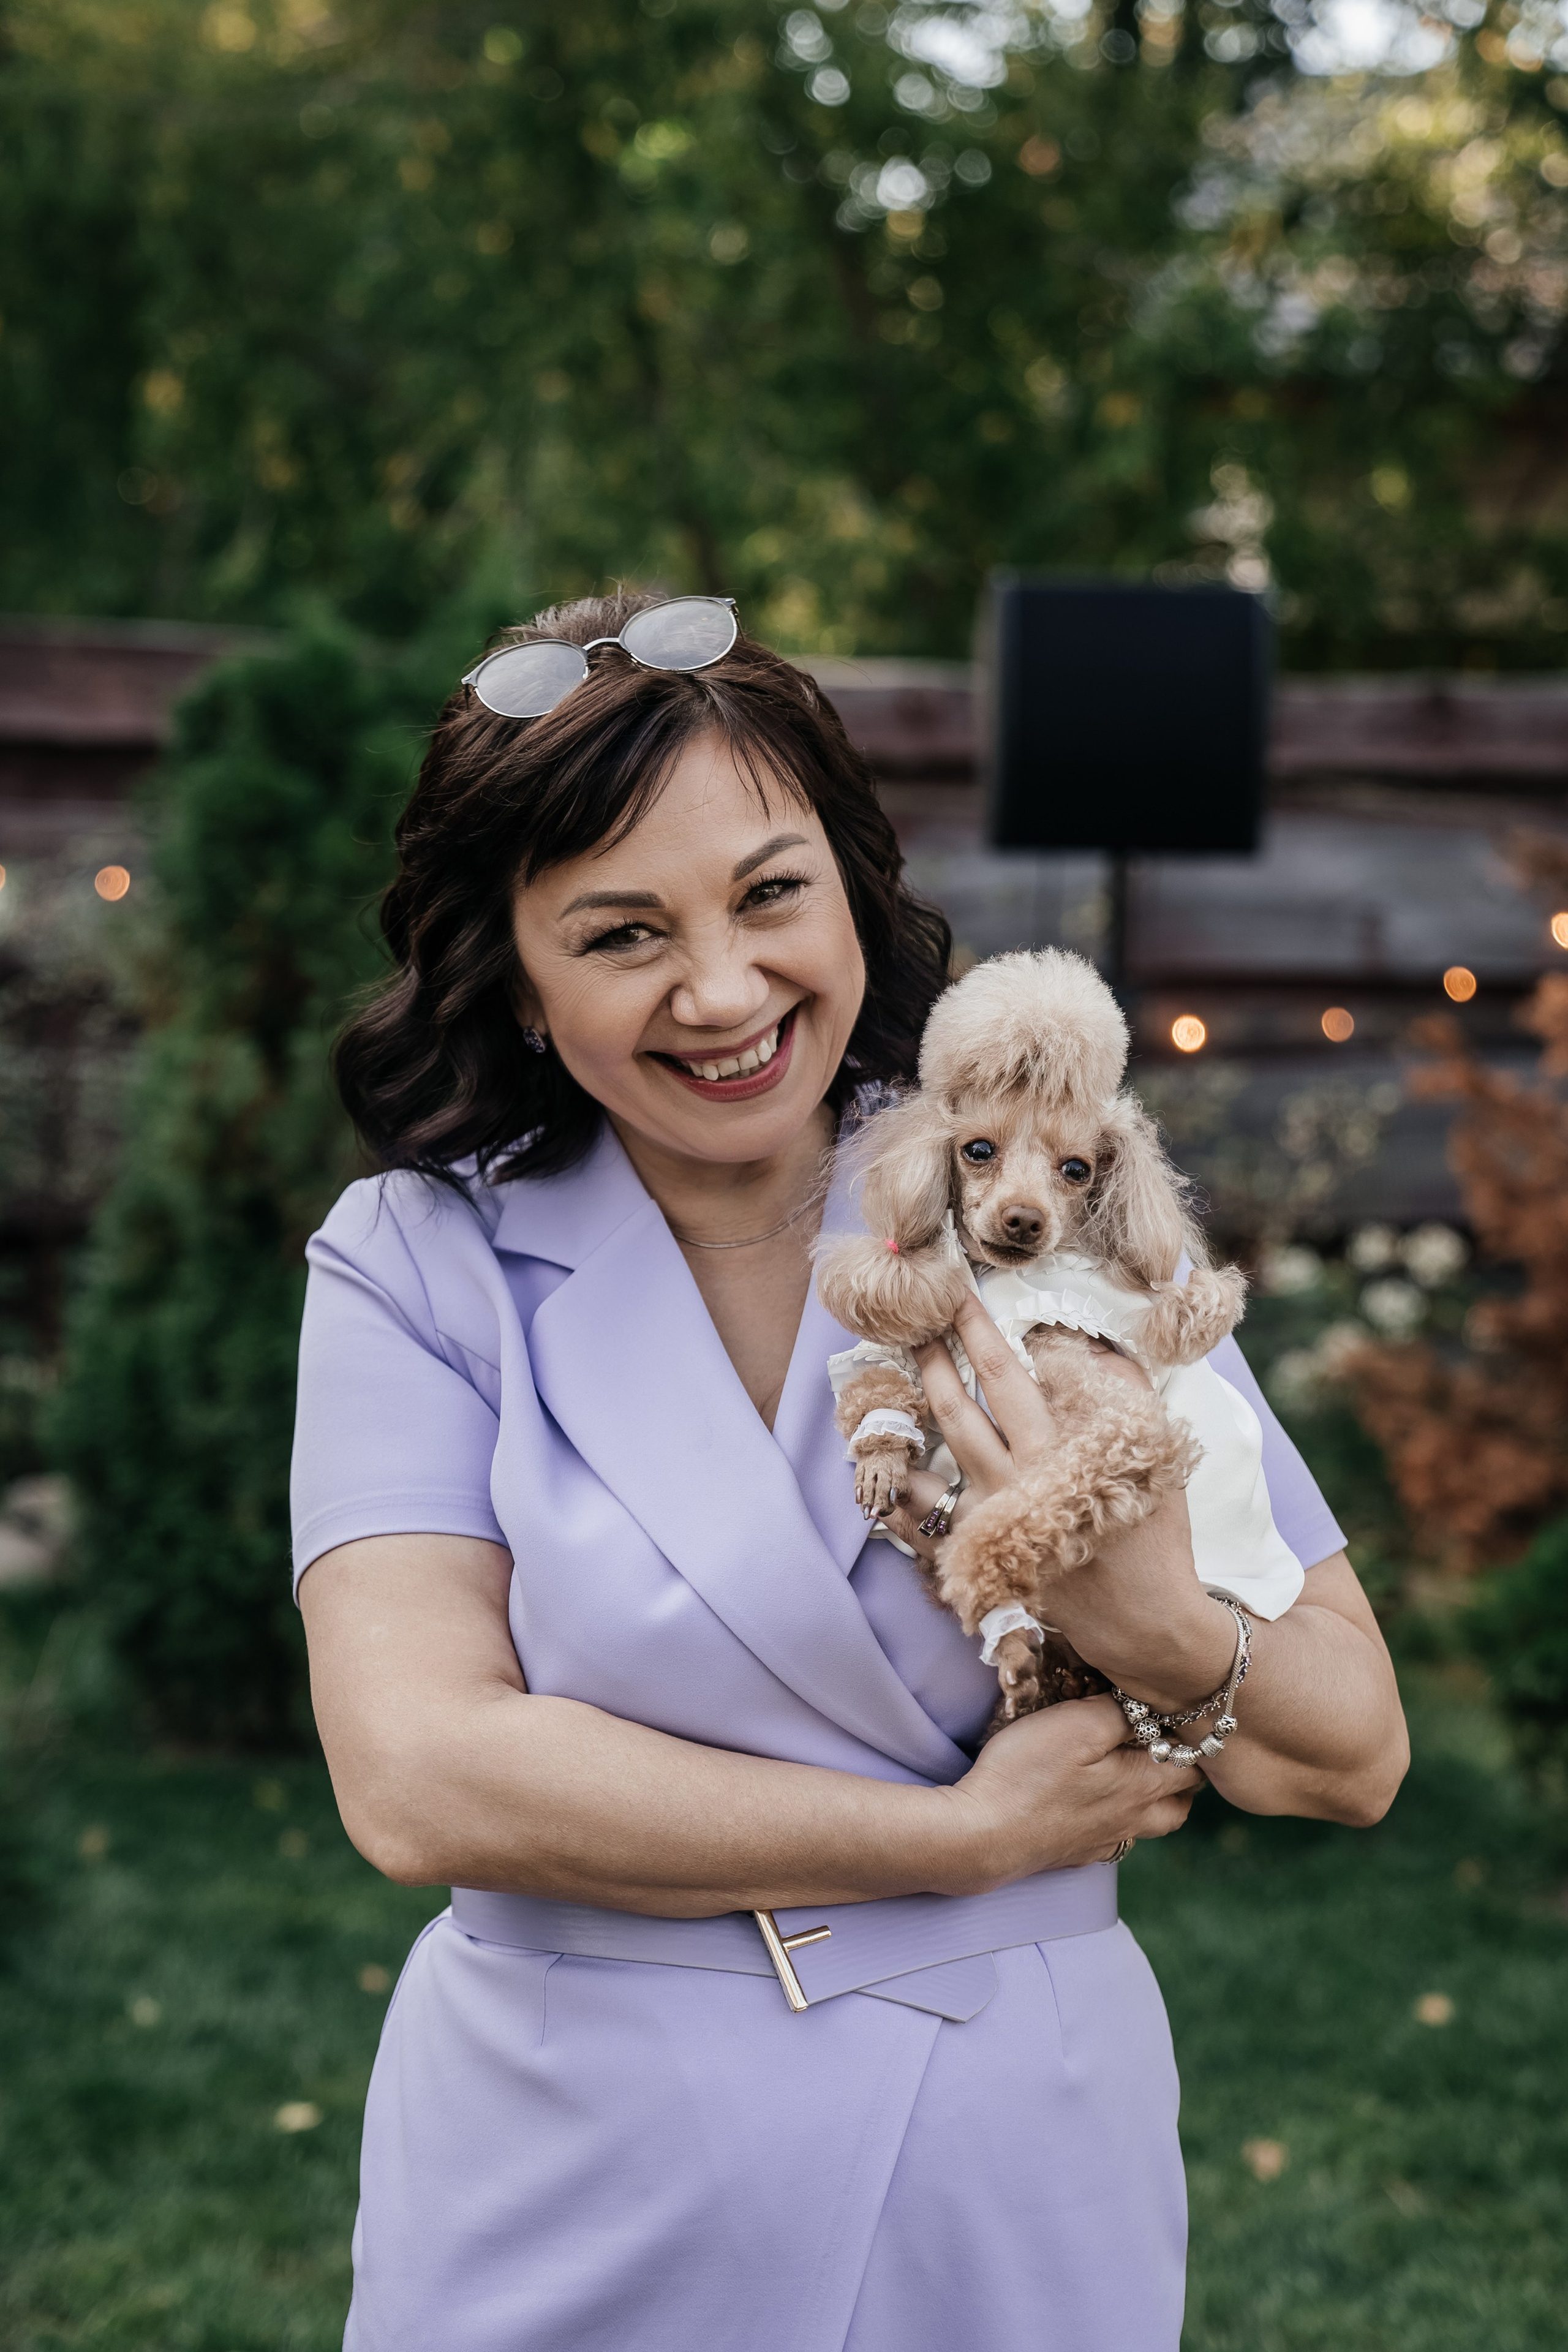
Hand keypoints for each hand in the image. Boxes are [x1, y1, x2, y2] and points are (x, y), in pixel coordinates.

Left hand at [874, 1293, 1232, 1716]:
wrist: (1148, 1625)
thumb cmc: (1156, 1542)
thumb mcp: (1154, 1462)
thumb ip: (1125, 1398)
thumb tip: (1093, 1345)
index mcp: (1066, 1451)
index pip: (1018, 1376)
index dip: (989, 1332)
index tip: (968, 1295)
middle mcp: (1022, 1478)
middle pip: (972, 1400)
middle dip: (947, 1348)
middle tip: (929, 1305)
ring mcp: (997, 1515)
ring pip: (947, 1443)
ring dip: (925, 1395)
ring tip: (907, 1356)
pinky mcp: (985, 1551)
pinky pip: (928, 1516)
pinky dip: (902, 1488)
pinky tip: (879, 1460)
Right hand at [930, 1693, 1201, 1892]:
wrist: (983, 1836)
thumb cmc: (1029, 1774)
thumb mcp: (1077, 1725)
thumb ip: (1121, 1712)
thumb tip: (1149, 1706)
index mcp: (1142, 1786)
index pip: (1195, 1765)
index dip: (1193, 1738)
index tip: (1176, 1715)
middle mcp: (1133, 1819)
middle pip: (1182, 1801)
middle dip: (1183, 1772)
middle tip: (1163, 1742)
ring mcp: (1104, 1841)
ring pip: (1153, 1824)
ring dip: (1156, 1799)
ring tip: (1136, 1773)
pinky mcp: (1076, 1853)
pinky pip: (1117, 1838)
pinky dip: (1121, 1819)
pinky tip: (1098, 1804)